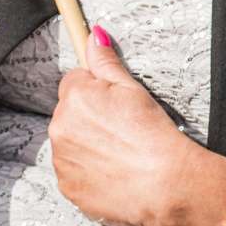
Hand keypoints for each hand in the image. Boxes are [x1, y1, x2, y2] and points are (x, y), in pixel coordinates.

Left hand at [50, 24, 218, 225]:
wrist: (166, 185)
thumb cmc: (154, 134)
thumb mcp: (133, 89)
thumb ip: (106, 62)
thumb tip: (93, 37)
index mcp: (75, 97)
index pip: (75, 81)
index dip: (98, 90)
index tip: (116, 104)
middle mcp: (60, 128)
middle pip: (70, 113)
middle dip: (90, 117)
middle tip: (122, 130)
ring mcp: (62, 161)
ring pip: (71, 143)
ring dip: (88, 145)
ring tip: (119, 153)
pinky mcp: (67, 187)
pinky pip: (74, 172)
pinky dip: (89, 172)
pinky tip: (114, 172)